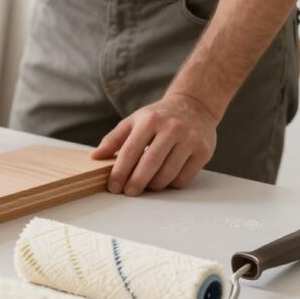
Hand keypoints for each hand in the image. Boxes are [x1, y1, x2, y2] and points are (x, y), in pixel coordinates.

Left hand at [91, 93, 217, 194]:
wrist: (194, 106)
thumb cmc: (158, 117)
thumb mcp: (134, 121)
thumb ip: (114, 139)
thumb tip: (95, 157)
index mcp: (150, 120)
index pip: (130, 151)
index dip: (120, 172)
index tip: (113, 187)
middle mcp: (172, 128)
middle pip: (150, 164)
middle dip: (136, 182)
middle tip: (129, 192)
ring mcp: (190, 140)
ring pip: (168, 174)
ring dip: (154, 185)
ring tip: (146, 185)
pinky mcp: (204, 151)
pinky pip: (184, 178)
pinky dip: (171, 184)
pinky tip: (164, 179)